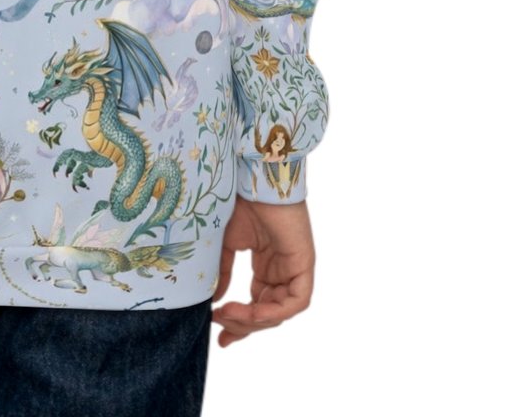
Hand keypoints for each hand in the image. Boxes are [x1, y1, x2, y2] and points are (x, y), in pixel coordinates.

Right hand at [211, 196, 314, 344]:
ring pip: (279, 312)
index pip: (257, 305)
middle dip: (243, 325)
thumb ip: (223, 273)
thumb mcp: (225, 244)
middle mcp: (281, 270)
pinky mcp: (304, 264)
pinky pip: (296, 301)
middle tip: (219, 326)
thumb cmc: (240, 202)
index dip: (239, 324)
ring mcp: (293, 268)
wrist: (252, 179)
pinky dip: (274, 312)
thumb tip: (215, 302)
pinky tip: (253, 311)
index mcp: (265, 265)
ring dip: (253, 320)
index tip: (220, 339)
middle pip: (267, 313)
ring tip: (227, 315)